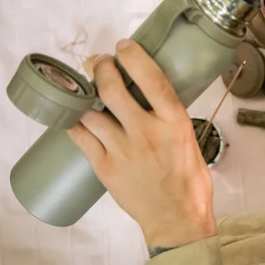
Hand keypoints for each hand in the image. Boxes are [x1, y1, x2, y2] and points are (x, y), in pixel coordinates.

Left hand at [67, 39, 215, 248]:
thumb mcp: (190, 140)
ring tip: (84, 87)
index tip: (123, 46)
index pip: (152, 79)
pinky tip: (75, 115)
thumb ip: (169, 119)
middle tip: (98, 61)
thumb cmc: (189, 181)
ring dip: (84, 94)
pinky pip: (81, 138)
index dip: (134, 57)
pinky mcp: (105, 168)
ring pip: (91, 113)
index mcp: (174, 123)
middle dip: (100, 68)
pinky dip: (75, 122)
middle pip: (113, 90)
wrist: (177, 219)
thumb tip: (152, 99)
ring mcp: (123, 151)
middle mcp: (147, 133)